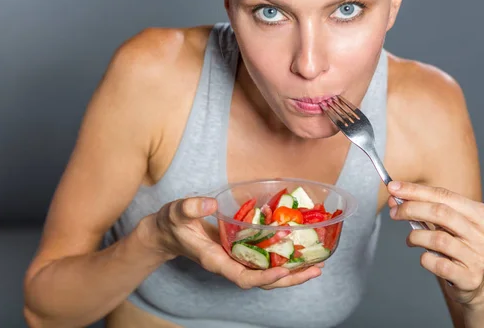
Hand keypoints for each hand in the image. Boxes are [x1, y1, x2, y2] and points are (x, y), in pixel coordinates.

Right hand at [145, 195, 322, 289]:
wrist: (167, 233)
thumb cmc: (171, 224)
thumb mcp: (177, 212)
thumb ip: (191, 207)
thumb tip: (212, 203)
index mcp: (215, 260)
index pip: (242, 276)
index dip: (264, 277)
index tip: (283, 271)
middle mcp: (228, 264)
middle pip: (262, 281)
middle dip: (289, 279)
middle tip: (316, 270)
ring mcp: (234, 259)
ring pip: (266, 274)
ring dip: (291, 272)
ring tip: (316, 265)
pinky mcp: (239, 252)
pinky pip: (263, 261)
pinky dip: (281, 259)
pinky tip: (298, 251)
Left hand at [387, 181, 483, 305]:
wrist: (483, 281)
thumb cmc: (462, 246)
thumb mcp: (453, 224)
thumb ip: (428, 208)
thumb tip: (396, 196)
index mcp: (483, 215)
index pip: (444, 195)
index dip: (415, 190)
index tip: (393, 187)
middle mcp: (483, 236)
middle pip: (440, 213)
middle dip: (410, 209)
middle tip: (394, 212)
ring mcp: (478, 258)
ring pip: (437, 239)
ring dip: (415, 237)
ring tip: (411, 239)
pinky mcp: (469, 278)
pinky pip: (437, 263)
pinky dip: (425, 258)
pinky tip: (426, 257)